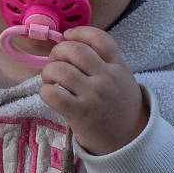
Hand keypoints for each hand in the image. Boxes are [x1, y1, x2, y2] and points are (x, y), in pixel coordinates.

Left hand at [40, 27, 148, 154]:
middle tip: (55, 60)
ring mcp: (93, 95)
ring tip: (50, 79)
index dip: (79, 32)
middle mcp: (107, 78)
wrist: (129, 140)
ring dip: (48, 71)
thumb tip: (69, 43)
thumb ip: (104, 61)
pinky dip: (45, 90)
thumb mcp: (122, 78)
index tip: (67, 36)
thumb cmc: (119, 106)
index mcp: (118, 66)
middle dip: (58, 51)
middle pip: (75, 50)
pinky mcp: (80, 113)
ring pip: (60, 69)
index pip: (99, 38)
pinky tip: (50, 93)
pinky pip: (52, 94)